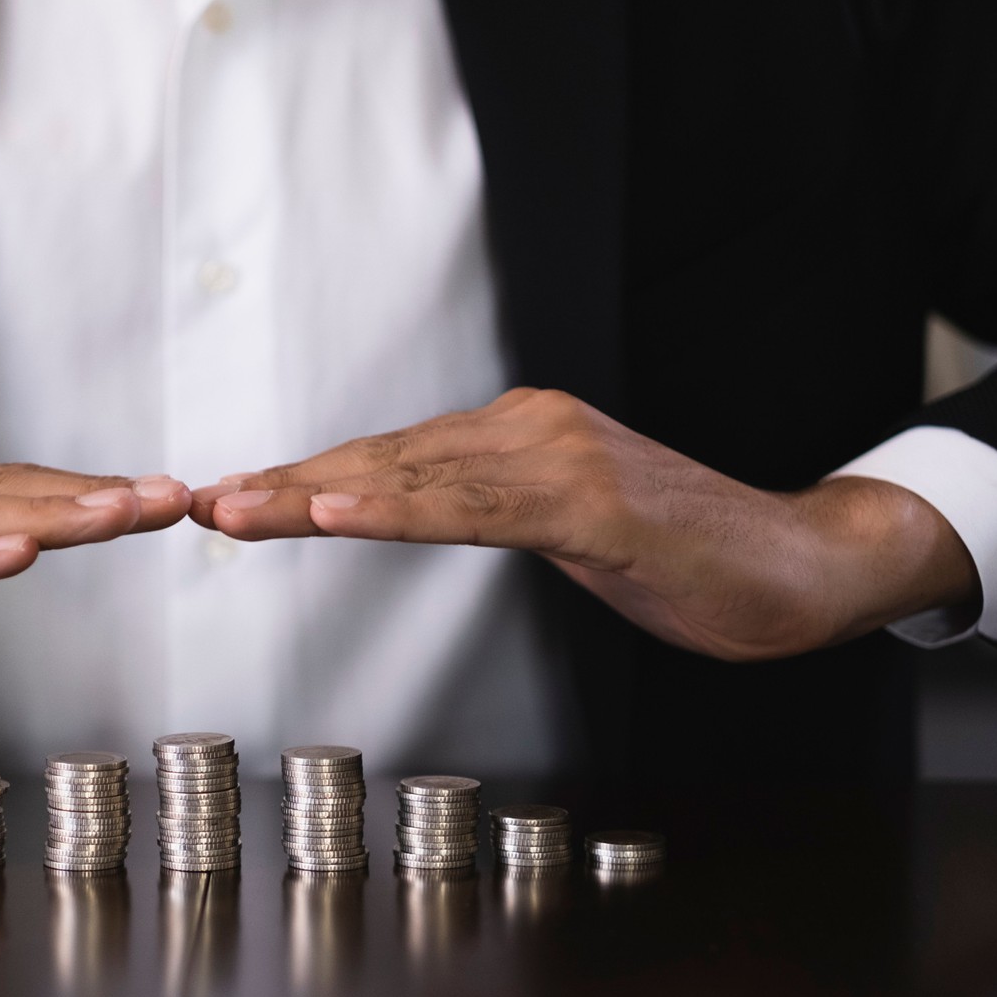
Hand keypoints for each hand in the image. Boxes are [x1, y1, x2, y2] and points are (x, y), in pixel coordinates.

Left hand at [190, 388, 977, 661]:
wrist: (797, 565)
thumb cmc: (680, 554)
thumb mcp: (565, 532)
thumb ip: (494, 512)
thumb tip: (418, 515)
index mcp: (517, 438)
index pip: (390, 463)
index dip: (304, 483)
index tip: (230, 503)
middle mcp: (529, 430)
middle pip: (385, 463)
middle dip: (286, 488)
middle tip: (200, 507)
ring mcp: (563, 460)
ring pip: (416, 480)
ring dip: (318, 496)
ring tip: (240, 511)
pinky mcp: (595, 505)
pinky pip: (479, 511)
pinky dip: (402, 512)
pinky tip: (342, 513)